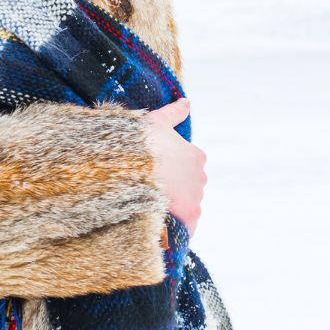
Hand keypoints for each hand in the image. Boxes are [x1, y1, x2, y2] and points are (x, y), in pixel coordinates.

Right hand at [143, 97, 206, 235]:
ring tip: (148, 206)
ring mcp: (196, 200)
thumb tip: (186, 102)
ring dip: (171, 207)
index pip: (189, 165)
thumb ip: (173, 113)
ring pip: (185, 206)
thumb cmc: (139, 145)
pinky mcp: (189, 220)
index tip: (154, 171)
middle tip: (148, 189)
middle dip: (172, 189)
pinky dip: (173, 226)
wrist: (129, 173)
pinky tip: (157, 223)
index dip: (170, 169)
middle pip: (188, 187)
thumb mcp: (155, 122)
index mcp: (196, 156)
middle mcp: (201, 178)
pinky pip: (184, 226)